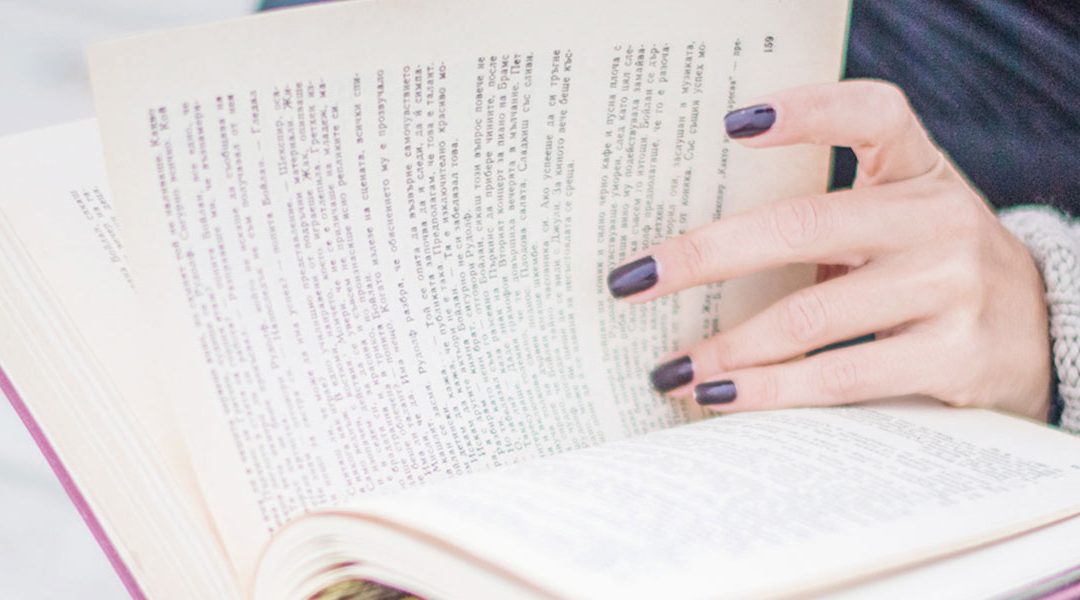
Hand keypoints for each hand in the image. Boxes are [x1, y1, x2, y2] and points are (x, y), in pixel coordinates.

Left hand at [607, 81, 1051, 420]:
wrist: (1043, 334)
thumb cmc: (934, 270)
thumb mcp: (899, 224)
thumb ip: (827, 221)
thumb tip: (693, 260)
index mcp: (919, 171)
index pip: (873, 114)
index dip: (807, 109)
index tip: (734, 123)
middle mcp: (940, 218)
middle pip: (805, 225)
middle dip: (707, 255)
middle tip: (634, 280)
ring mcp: (952, 288)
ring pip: (812, 316)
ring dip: (729, 347)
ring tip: (672, 368)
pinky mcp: (956, 357)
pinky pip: (840, 377)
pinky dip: (770, 391)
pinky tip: (722, 397)